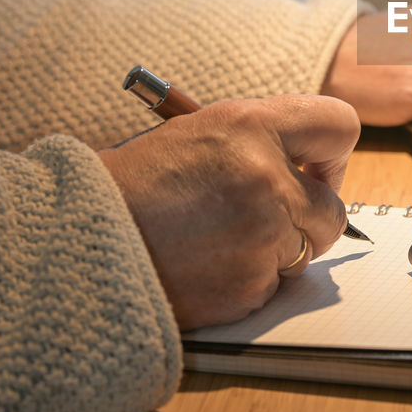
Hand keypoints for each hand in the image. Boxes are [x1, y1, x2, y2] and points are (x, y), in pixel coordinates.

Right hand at [99, 95, 359, 329]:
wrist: (72, 242)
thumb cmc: (133, 185)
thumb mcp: (197, 133)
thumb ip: (261, 142)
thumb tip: (314, 166)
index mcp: (249, 126)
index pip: (338, 125)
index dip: (334, 153)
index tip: (317, 168)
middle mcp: (264, 177)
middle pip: (334, 208)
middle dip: (309, 216)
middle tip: (272, 216)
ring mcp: (260, 235)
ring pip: (305, 250)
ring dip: (275, 250)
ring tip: (218, 239)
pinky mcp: (248, 285)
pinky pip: (271, 285)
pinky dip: (247, 281)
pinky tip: (204, 266)